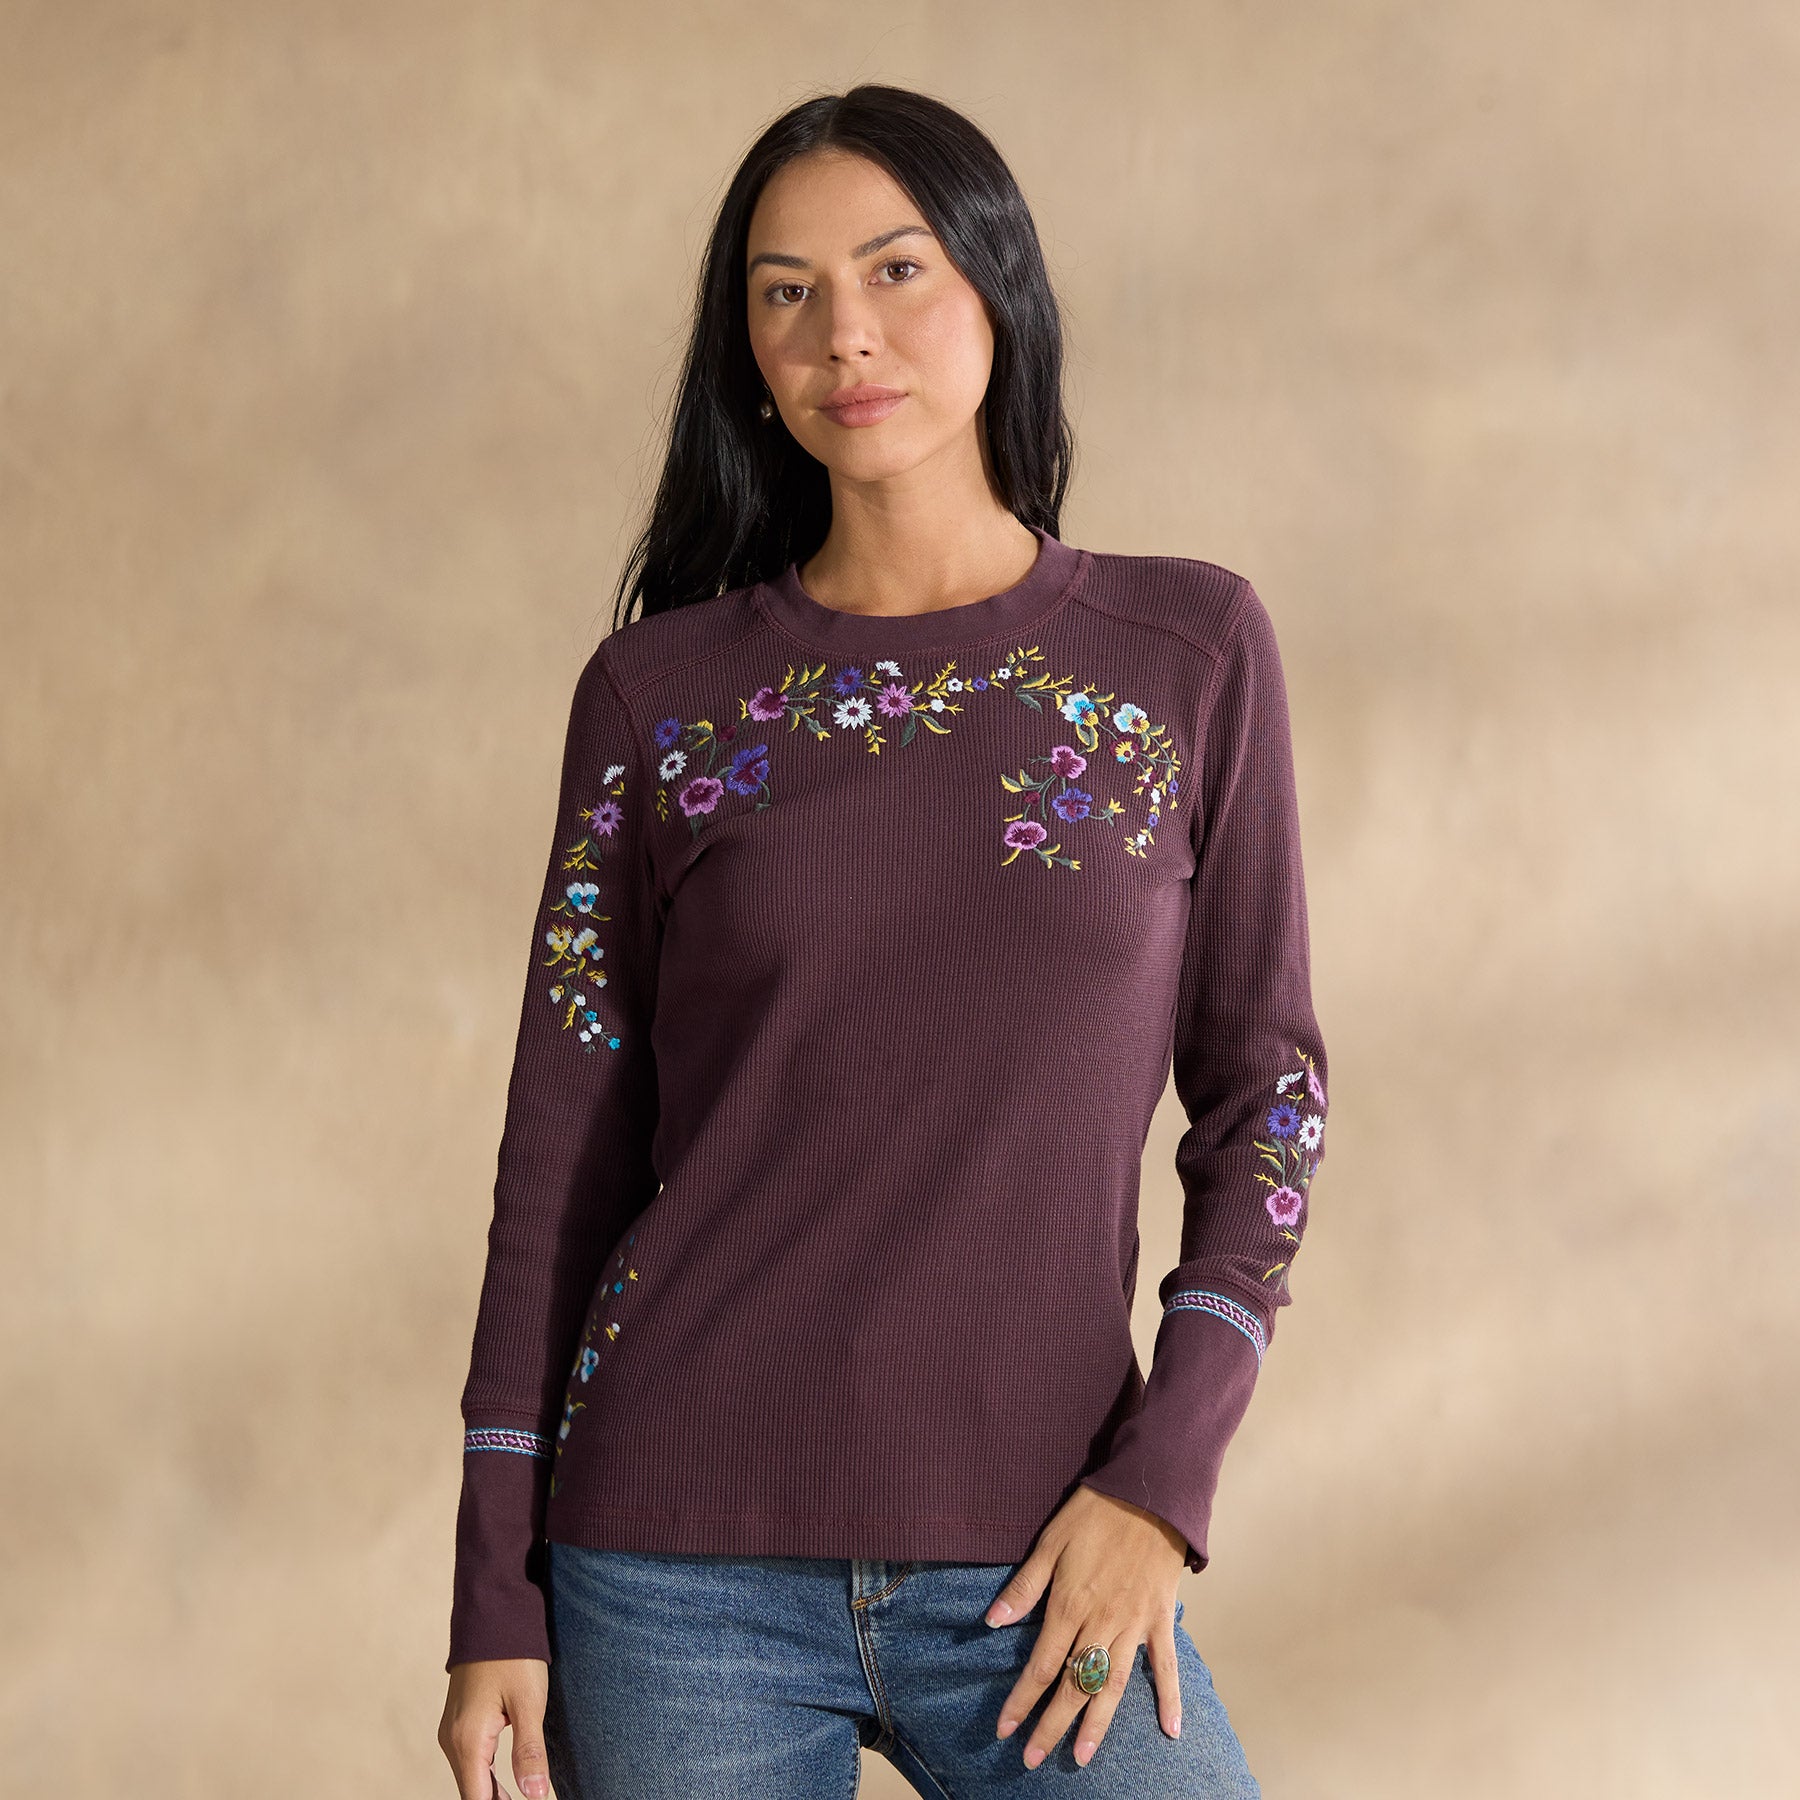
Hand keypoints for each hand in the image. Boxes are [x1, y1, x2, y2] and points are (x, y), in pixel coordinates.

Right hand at [438, 1658, 550, 1798]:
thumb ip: (530, 1751)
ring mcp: (452, 1731)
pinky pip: (470, 1761)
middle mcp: (452, 1741)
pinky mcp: (458, 1722)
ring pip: (471, 1778)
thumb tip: (536, 1796)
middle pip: (473, 1793)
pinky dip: (486, 1777)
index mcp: (468, 1741)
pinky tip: (505, 1784)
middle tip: (532, 1799)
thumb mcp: (529, 1702)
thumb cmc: (514, 1655)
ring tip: (523, 1796)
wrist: (491, 1614)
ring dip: (492, 1794)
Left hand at [984, 1485, 1186, 1768]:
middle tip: (1032, 1759)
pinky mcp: (1160, 1619)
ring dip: (1097, 1724)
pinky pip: (1165, 1666)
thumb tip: (993, 1622)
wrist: (1149, 1492)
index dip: (1022, 1700)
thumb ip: (1024, 1586)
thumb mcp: (1050, 1541)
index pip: (1042, 1666)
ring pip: (1114, 1686)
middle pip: (1074, 1686)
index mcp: (1070, 1606)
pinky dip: (1170, 1698)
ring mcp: (1135, 1625)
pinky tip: (1171, 1730)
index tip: (1005, 1728)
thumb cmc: (1095, 1513)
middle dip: (1051, 1726)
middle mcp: (1102, 1624)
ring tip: (1082, 1757)